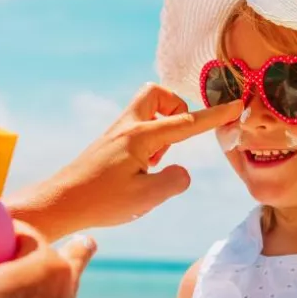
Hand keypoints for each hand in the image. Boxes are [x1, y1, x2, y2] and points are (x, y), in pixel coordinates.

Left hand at [5, 83, 242, 239]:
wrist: (60, 203)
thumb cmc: (100, 201)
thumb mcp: (146, 197)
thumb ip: (174, 181)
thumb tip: (182, 171)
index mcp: (140, 136)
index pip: (186, 122)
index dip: (214, 115)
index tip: (236, 105)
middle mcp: (127, 127)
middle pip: (157, 94)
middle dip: (176, 109)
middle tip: (176, 140)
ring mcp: (116, 133)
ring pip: (147, 110)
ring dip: (162, 128)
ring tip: (154, 164)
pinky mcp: (109, 144)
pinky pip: (137, 128)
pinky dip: (149, 141)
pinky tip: (140, 170)